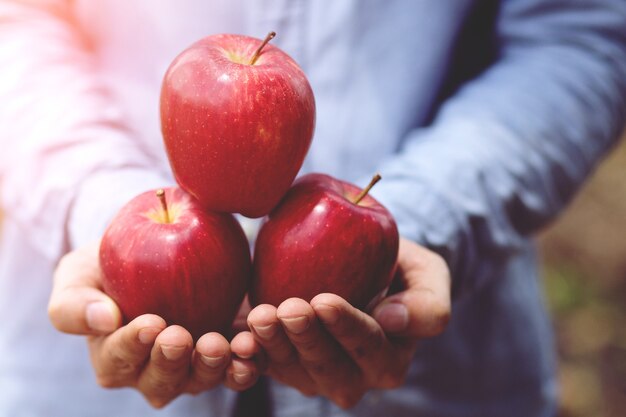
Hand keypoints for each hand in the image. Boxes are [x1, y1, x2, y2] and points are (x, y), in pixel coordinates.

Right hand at [48, 241, 261, 407]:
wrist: (155, 253)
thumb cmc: (107, 267)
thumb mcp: (78, 275)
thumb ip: (75, 302)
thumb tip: (103, 319)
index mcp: (113, 358)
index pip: (118, 359)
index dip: (133, 345)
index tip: (150, 323)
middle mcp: (151, 372)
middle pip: (162, 380)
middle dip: (172, 361)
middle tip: (180, 336)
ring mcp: (191, 368)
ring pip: (201, 380)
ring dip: (212, 366)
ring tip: (221, 344)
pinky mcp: (224, 356)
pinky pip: (236, 369)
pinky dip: (246, 362)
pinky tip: (251, 345)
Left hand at [243, 238, 450, 407]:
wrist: (359, 264)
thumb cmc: (398, 267)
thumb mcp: (428, 274)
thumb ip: (426, 300)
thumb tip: (392, 320)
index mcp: (389, 359)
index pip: (370, 346)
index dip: (347, 329)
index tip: (324, 300)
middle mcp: (354, 376)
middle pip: (328, 368)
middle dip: (306, 339)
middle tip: (288, 308)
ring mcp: (315, 374)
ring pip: (293, 371)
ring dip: (273, 345)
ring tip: (260, 315)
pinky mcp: (283, 363)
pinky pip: (264, 366)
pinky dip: (249, 354)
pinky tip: (237, 336)